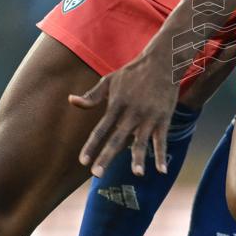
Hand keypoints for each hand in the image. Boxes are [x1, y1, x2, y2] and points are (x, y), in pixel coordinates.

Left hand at [69, 47, 177, 177]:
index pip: (100, 129)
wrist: (162, 62)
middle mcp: (131, 113)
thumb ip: (92, 95)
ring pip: (141, 141)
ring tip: (137, 174)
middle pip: (116, 139)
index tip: (83, 161)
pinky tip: (162, 171)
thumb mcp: (109, 80)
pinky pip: (161, 140)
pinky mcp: (163, 118)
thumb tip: (71, 101)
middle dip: (106, 157)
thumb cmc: (133, 72)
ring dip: (138, 158)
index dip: (91, 145)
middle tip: (97, 174)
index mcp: (116, 105)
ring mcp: (148, 117)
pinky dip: (161, 155)